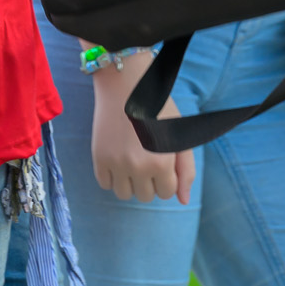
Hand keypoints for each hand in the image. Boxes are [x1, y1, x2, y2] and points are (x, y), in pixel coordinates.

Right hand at [89, 53, 194, 203]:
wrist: (125, 84)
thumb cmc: (158, 108)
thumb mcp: (179, 135)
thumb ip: (185, 170)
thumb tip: (183, 201)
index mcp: (162, 162)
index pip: (167, 193)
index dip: (167, 177)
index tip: (162, 159)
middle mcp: (138, 166)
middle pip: (145, 196)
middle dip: (149, 181)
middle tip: (146, 156)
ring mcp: (116, 163)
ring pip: (124, 194)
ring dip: (130, 183)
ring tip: (132, 160)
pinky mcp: (99, 157)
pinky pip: (105, 184)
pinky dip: (112, 176)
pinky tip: (118, 158)